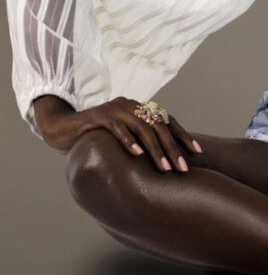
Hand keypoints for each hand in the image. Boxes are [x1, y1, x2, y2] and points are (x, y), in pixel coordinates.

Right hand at [34, 94, 202, 170]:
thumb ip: (140, 142)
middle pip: (158, 126)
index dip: (183, 135)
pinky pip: (117, 127)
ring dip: (155, 149)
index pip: (166, 120)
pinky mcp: (99, 116)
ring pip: (142, 127)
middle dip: (172, 148)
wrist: (63, 127)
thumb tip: (165, 161)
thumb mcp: (122, 137)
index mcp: (139, 108)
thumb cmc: (96, 136)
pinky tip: (137, 155)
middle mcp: (131, 105)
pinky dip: (128, 140)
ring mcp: (115, 108)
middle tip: (183, 168)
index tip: (197, 152)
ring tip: (164, 168)